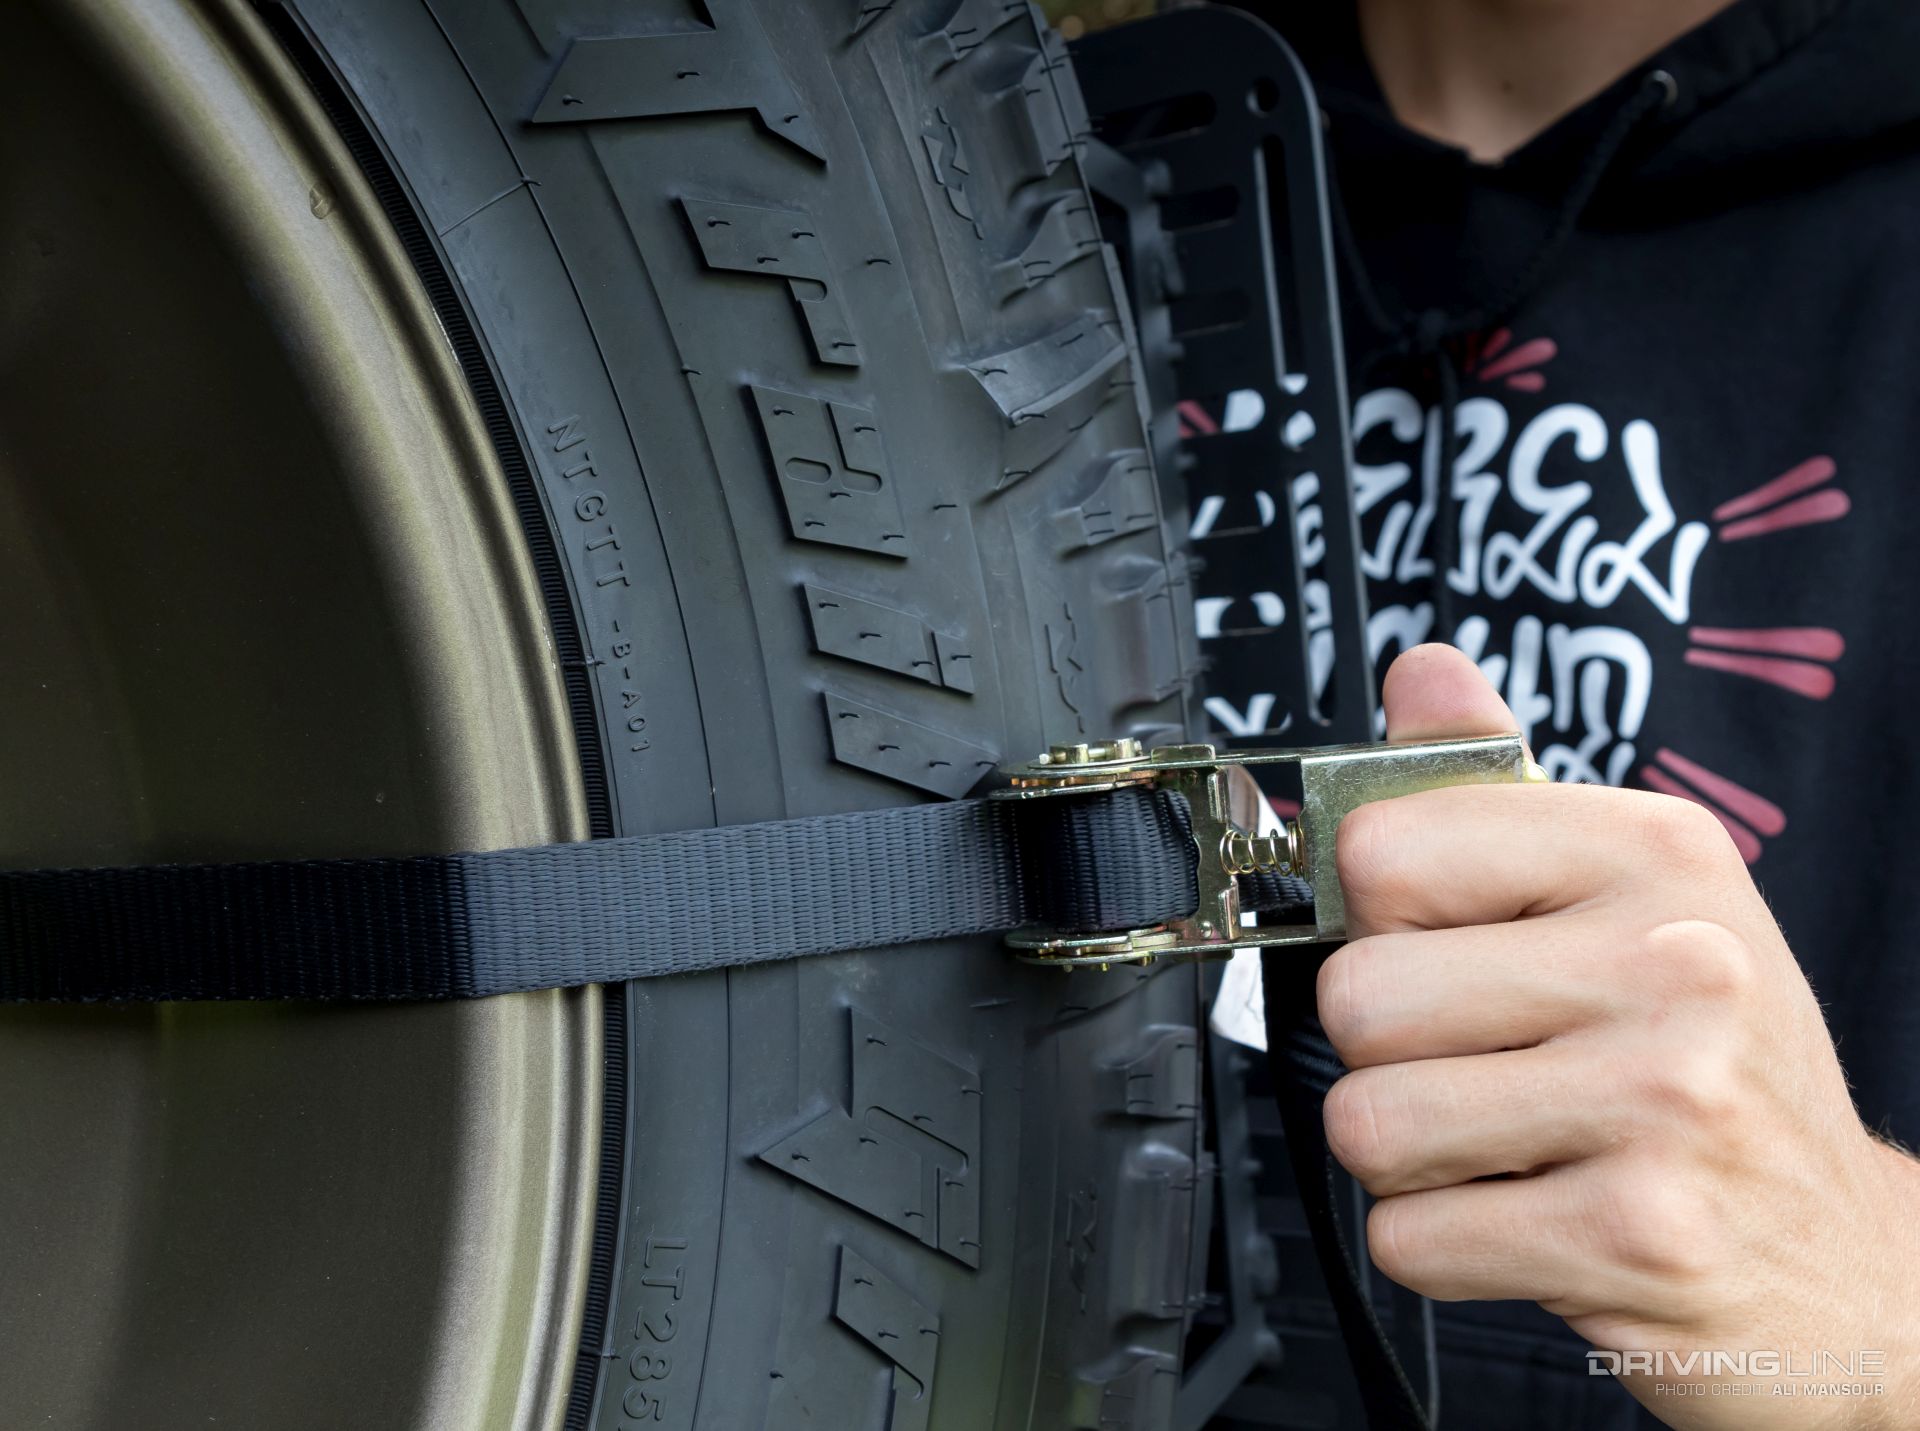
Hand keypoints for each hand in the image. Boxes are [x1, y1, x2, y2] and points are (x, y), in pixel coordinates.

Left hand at [1318, 644, 1919, 1427]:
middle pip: (1358, 998)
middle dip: (1388, 1057)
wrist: (1851, 1261)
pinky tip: (1531, 1221)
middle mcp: (1672, 962)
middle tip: (1485, 1070)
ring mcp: (1664, 1102)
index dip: (1377, 918)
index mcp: (1653, 852)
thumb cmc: (1711, 1065)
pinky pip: (1411, 1240)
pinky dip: (1442, 1247)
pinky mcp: (1639, 1236)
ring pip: (1368, 1124)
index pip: (1378, 850)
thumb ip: (1496, 787)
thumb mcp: (1634, 900)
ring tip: (1506, 1147)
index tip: (1443, 948)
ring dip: (1409, 1159)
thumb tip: (1421, 671)